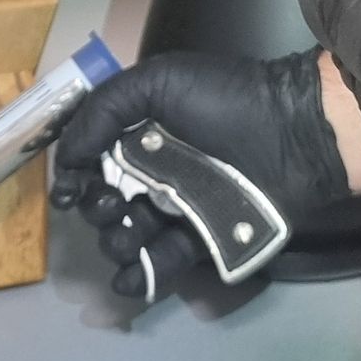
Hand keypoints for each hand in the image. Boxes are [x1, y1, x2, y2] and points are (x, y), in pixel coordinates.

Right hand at [51, 50, 353, 302]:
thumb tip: (67, 157)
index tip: (69, 190)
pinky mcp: (203, 239)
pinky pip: (164, 263)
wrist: (293, 132)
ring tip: (130, 235)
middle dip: (97, 210)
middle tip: (112, 204)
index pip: (92, 162)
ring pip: (129, 237)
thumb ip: (102, 109)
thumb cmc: (226, 100)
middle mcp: (153, 173)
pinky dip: (141, 277)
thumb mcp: (158, 81)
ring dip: (117, 242)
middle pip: (105, 204)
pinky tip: (128, 279)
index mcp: (139, 134)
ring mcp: (178, 210)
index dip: (74, 178)